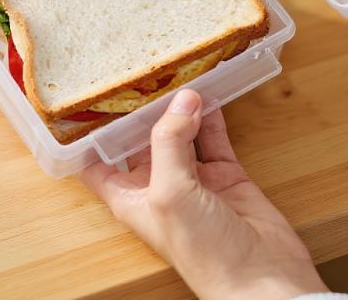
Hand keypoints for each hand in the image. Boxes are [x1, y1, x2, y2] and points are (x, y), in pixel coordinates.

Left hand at [81, 89, 327, 299]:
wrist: (260, 277)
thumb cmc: (203, 253)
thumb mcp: (171, 192)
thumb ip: (170, 141)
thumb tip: (182, 99)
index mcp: (131, 197)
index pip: (99, 161)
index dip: (91, 132)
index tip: (87, 97)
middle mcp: (158, 186)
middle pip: (143, 139)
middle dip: (143, 108)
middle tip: (144, 69)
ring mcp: (194, 179)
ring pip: (181, 132)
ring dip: (180, 106)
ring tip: (179, 73)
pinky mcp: (225, 174)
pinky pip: (214, 135)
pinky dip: (212, 113)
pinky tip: (210, 90)